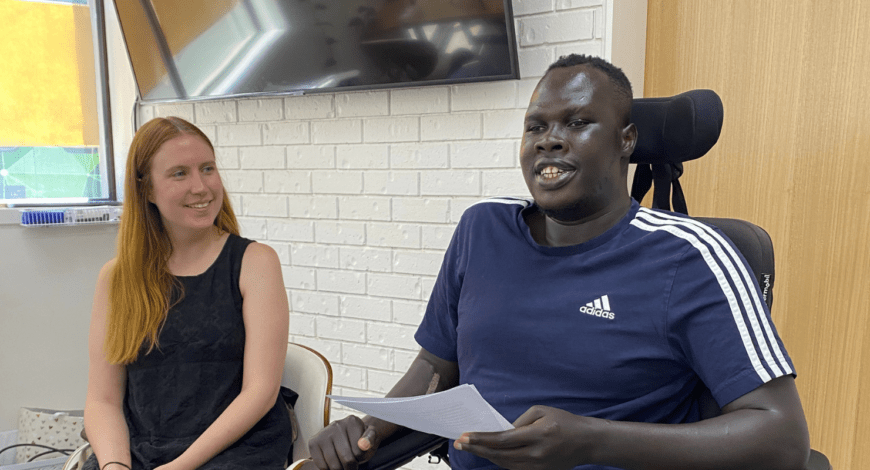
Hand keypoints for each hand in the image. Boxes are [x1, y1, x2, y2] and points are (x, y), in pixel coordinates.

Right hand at [308, 416, 381, 469]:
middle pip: (347, 459)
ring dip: (340, 469)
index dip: (360, 458)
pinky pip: (322, 466)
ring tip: (342, 464)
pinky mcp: (313, 443)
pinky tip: (332, 463)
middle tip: (351, 465)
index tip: (359, 454)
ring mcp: (323, 433)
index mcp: (352, 421)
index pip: (359, 452)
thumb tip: (363, 445)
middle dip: (351, 467)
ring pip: (334, 465)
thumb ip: (370, 439)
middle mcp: (337, 425)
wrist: (345, 438)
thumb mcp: (370, 437)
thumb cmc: (359, 439)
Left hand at [453, 405, 591, 469]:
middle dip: (477, 448)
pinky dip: (499, 461)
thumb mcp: (541, 411)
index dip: (481, 439)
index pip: (502, 440)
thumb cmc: (564, 422)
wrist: (586, 442)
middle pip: (499, 455)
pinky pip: (514, 468)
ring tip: (471, 447)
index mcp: (538, 435)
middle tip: (459, 442)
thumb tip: (500, 431)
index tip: (465, 436)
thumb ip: (519, 421)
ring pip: (504, 464)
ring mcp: (538, 467)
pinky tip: (489, 454)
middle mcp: (537, 454)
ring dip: (486, 456)